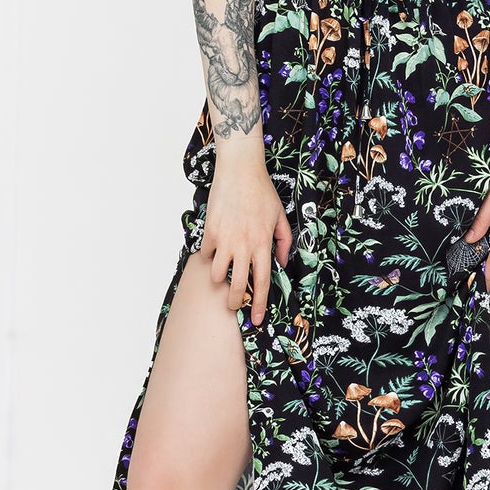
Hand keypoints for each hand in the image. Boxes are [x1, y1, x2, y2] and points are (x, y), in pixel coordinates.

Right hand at [202, 152, 293, 327]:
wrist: (240, 170)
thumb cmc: (262, 191)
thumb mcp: (280, 216)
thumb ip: (284, 241)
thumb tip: (282, 260)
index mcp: (263, 244)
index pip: (263, 282)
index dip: (260, 304)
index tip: (257, 319)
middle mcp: (244, 246)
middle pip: (238, 286)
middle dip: (235, 302)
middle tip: (234, 305)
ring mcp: (225, 240)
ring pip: (216, 274)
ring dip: (219, 279)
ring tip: (223, 274)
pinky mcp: (210, 231)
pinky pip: (206, 253)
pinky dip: (209, 256)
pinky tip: (214, 251)